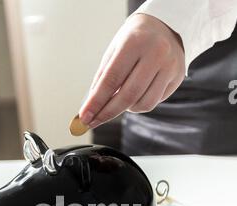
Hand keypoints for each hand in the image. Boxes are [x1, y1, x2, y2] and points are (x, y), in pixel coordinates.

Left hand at [79, 13, 184, 127]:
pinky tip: (136, 95)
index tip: (85, 118)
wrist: (166, 26)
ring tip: (119, 100)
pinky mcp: (177, 77)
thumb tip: (91, 108)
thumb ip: (103, 79)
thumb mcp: (114, 51)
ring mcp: (169, 66)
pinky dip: (139, 104)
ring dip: (125, 109)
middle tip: (93, 122)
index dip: (96, 102)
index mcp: (135, 42)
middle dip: (108, 113)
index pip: (111, 80)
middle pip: (128, 96)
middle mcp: (156, 53)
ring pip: (143, 104)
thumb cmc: (134, 40)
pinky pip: (154, 102)